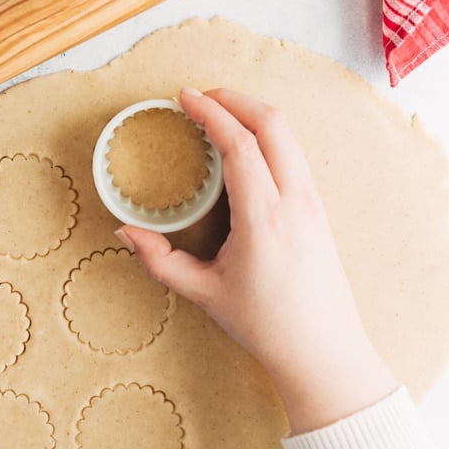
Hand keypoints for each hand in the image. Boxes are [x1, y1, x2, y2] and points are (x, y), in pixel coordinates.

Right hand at [117, 88, 397, 433]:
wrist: (323, 351)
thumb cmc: (265, 325)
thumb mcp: (203, 294)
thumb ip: (159, 260)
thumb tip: (125, 231)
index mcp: (263, 217)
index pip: (240, 143)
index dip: (210, 112)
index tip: (184, 97)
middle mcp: (294, 200)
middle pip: (271, 123)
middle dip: (234, 98)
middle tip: (200, 97)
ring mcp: (312, 200)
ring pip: (288, 133)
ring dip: (253, 112)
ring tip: (219, 112)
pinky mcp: (319, 206)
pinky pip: (294, 151)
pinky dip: (268, 132)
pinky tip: (245, 142)